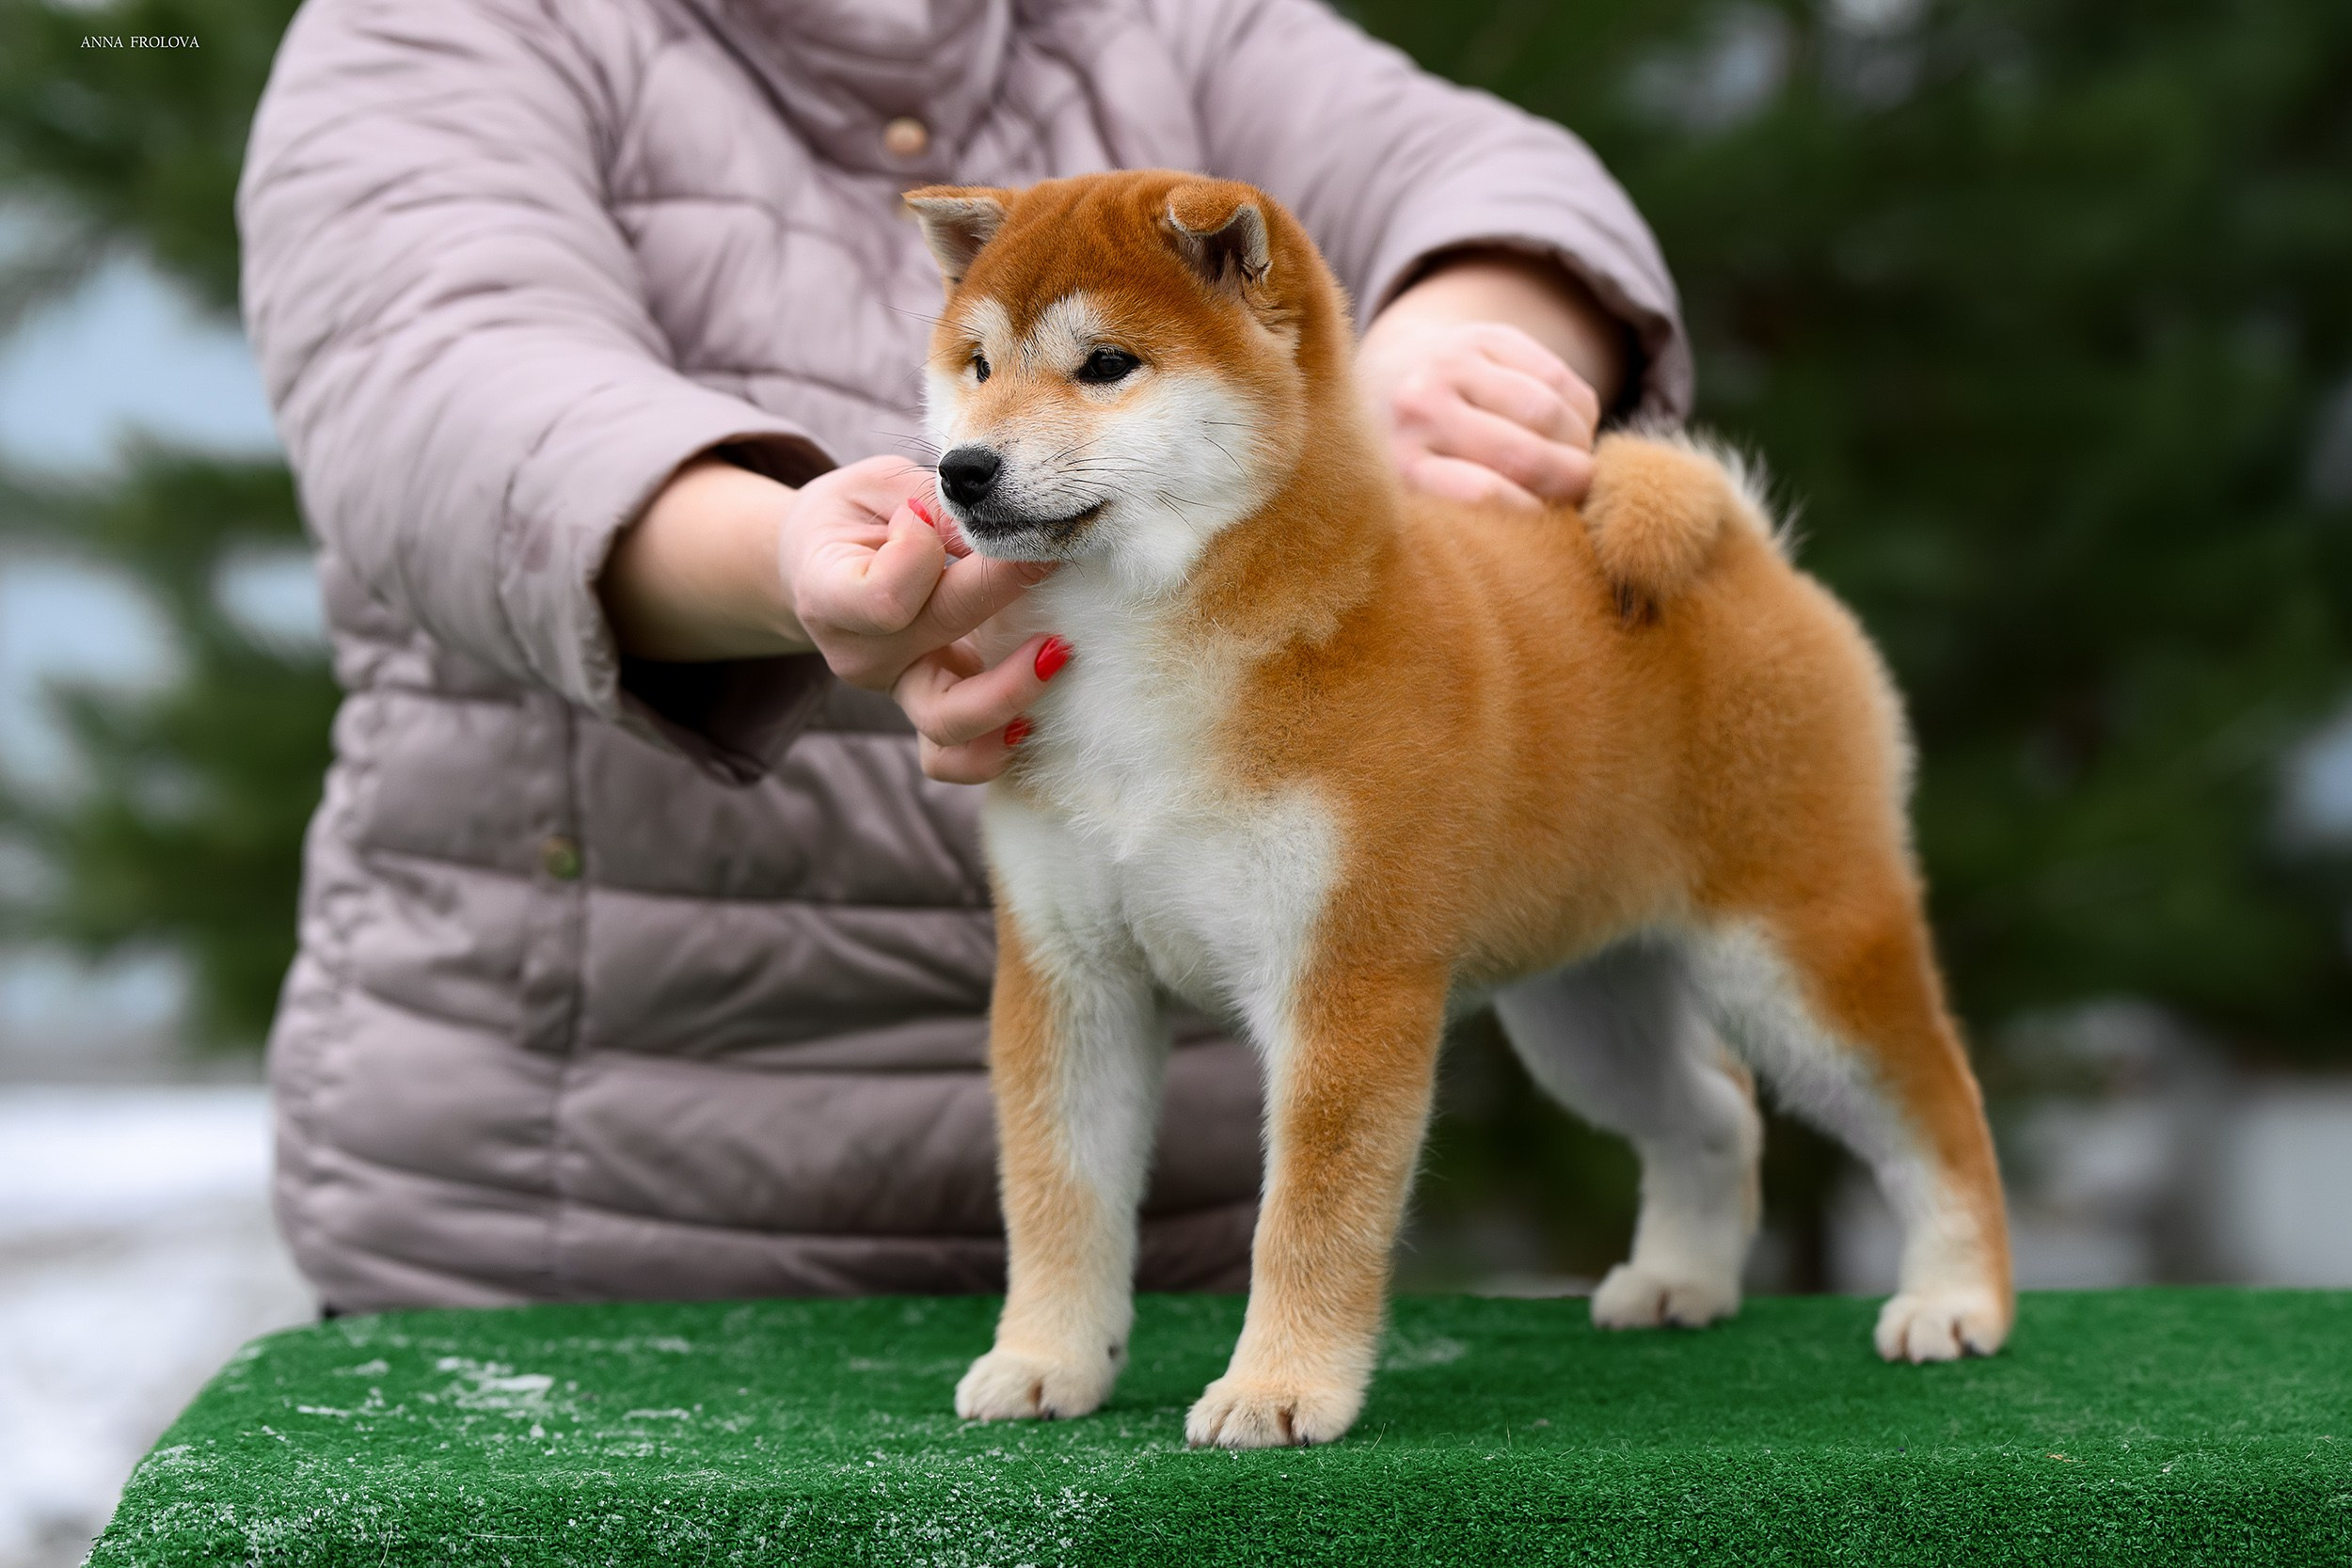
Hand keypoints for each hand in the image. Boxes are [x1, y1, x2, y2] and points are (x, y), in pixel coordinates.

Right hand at [777, 456, 1067, 783]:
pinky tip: (1035, 715)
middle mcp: (860, 655)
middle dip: (1004, 588)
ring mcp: (897, 691)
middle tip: (1055, 552)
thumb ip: (937, 506)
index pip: (883, 594)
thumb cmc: (860, 515)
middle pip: (937, 633)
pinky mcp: (930, 712)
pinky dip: (994, 750)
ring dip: (1010, 692)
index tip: (948, 514)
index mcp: (828, 592)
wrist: (828, 563)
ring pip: (948, 723)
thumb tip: (1005, 531)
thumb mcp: (883, 487)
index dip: (925, 552)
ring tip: (1058, 651)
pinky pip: (955, 758)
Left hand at [1357, 317, 1602, 509]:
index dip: (1535, 516)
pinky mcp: (1483, 336)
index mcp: (1401, 465)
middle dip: (1571, 480)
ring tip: (1577, 458)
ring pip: (1548, 412)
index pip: (1484, 495)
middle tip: (1583, 493)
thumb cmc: (1427, 462)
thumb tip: (1554, 544)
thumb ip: (1473, 517)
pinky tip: (1572, 425)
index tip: (1552, 531)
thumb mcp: (1429, 500)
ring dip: (1580, 442)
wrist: (1391, 378)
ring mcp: (1449, 365)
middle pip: (1523, 455)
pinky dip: (1579, 408)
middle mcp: (1417, 409)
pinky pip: (1557, 376)